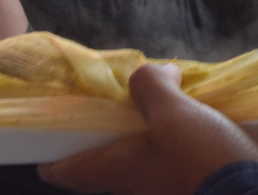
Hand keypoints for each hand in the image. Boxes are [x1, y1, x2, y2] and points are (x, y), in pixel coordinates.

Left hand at [38, 64, 257, 194]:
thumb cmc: (204, 163)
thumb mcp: (174, 114)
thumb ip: (152, 86)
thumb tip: (154, 74)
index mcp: (118, 171)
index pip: (64, 172)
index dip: (50, 155)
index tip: (47, 136)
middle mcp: (138, 188)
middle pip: (109, 162)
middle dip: (114, 133)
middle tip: (126, 103)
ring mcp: (170, 190)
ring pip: (149, 161)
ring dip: (156, 136)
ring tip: (175, 105)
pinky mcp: (201, 189)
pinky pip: (184, 165)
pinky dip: (188, 146)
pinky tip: (209, 124)